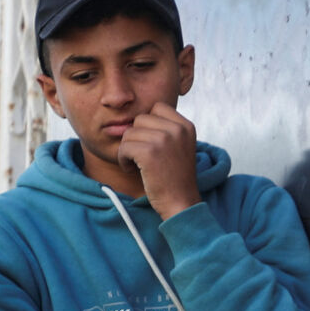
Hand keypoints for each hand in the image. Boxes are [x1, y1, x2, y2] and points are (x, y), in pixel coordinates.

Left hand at [116, 102, 201, 219]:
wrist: (181, 203)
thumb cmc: (175, 178)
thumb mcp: (180, 147)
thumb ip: (166, 129)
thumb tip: (135, 117)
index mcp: (186, 126)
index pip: (157, 108)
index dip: (149, 125)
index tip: (153, 144)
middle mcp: (177, 129)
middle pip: (140, 119)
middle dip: (137, 138)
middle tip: (143, 157)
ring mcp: (164, 139)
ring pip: (129, 133)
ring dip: (128, 150)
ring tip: (139, 165)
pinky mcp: (150, 152)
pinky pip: (124, 147)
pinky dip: (123, 160)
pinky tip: (133, 170)